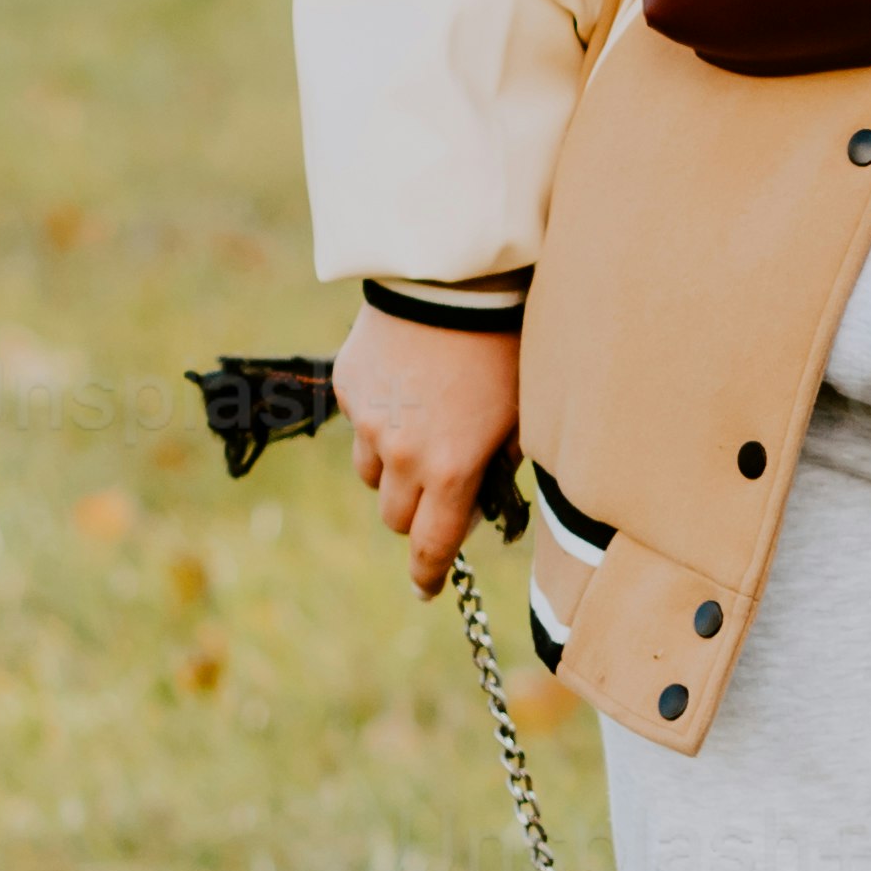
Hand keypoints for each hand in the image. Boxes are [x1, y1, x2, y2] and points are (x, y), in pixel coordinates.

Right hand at [334, 302, 522, 598]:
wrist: (454, 282)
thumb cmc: (504, 349)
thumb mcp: (522, 417)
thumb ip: (500, 467)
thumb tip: (484, 497)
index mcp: (451, 471)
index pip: (431, 546)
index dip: (428, 574)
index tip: (426, 588)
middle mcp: (402, 456)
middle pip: (395, 516)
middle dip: (416, 512)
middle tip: (439, 488)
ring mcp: (368, 422)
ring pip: (371, 474)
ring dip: (393, 468)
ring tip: (425, 426)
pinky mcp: (348, 388)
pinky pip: (359, 424)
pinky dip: (379, 420)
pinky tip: (409, 385)